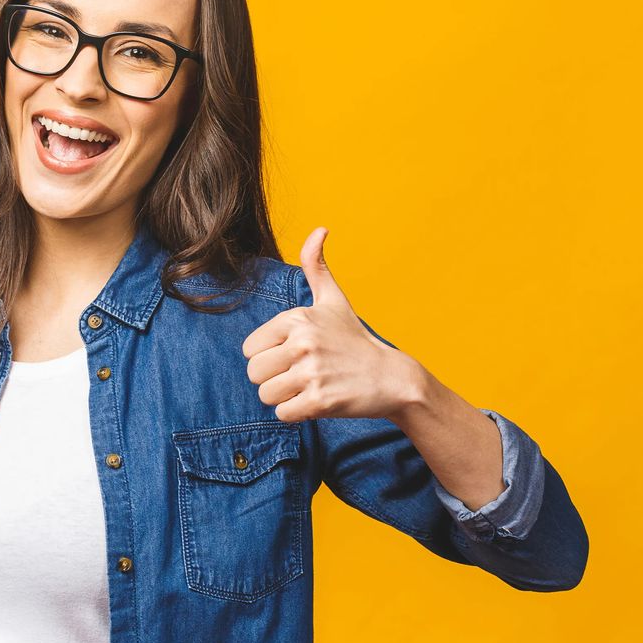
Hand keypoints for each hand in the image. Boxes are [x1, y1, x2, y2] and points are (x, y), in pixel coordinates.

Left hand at [241, 226, 425, 422]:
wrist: (392, 378)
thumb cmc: (354, 339)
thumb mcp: (334, 300)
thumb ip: (317, 266)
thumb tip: (320, 229)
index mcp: (296, 318)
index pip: (249, 350)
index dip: (268, 358)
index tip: (294, 356)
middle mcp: (302, 342)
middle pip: (253, 374)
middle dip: (272, 380)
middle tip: (300, 376)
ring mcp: (312, 371)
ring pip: (265, 396)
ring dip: (284, 399)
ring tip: (309, 388)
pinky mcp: (320, 400)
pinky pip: (283, 414)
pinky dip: (296, 414)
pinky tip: (317, 402)